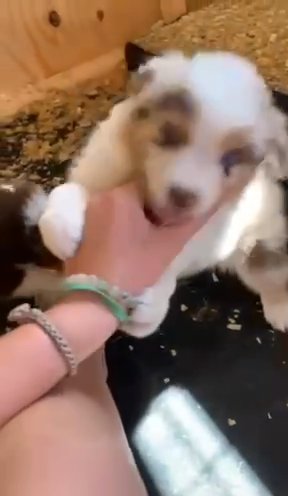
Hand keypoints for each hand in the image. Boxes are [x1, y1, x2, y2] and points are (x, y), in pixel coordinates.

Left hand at [65, 183, 220, 294]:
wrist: (95, 300)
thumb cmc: (134, 269)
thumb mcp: (169, 245)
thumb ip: (194, 220)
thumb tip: (221, 198)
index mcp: (122, 194)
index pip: (153, 184)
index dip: (169, 199)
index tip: (176, 215)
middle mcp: (101, 195)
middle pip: (136, 194)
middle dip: (152, 208)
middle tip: (164, 229)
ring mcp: (87, 211)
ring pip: (122, 206)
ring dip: (136, 217)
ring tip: (148, 238)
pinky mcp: (80, 227)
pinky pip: (107, 217)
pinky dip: (120, 225)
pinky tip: (128, 243)